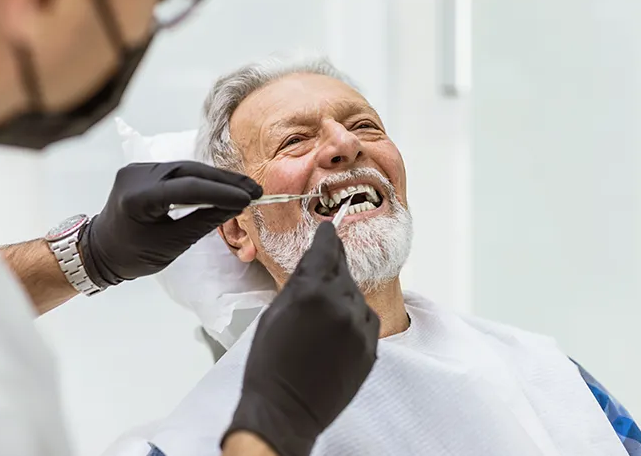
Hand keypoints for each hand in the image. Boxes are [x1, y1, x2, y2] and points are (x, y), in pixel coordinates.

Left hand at [79, 161, 261, 287]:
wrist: (99, 250)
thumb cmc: (132, 255)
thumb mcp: (171, 245)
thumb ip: (204, 221)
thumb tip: (236, 206)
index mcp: (137, 198)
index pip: (187, 188)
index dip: (221, 192)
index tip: (249, 199)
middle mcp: (137, 175)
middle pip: (190, 172)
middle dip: (225, 181)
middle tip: (255, 190)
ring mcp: (139, 169)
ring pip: (187, 169)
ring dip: (217, 179)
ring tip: (245, 189)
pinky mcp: (144, 169)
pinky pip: (179, 171)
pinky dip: (202, 180)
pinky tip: (223, 185)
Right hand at [223, 222, 379, 455]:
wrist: (285, 412)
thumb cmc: (270, 368)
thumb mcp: (273, 314)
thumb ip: (298, 284)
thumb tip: (313, 263)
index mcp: (311, 292)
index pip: (326, 250)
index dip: (327, 237)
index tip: (329, 229)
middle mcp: (341, 305)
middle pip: (342, 271)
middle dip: (332, 267)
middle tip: (324, 267)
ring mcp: (359, 328)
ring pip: (355, 295)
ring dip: (342, 296)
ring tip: (320, 316)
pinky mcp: (370, 348)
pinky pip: (366, 319)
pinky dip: (354, 318)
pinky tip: (334, 331)